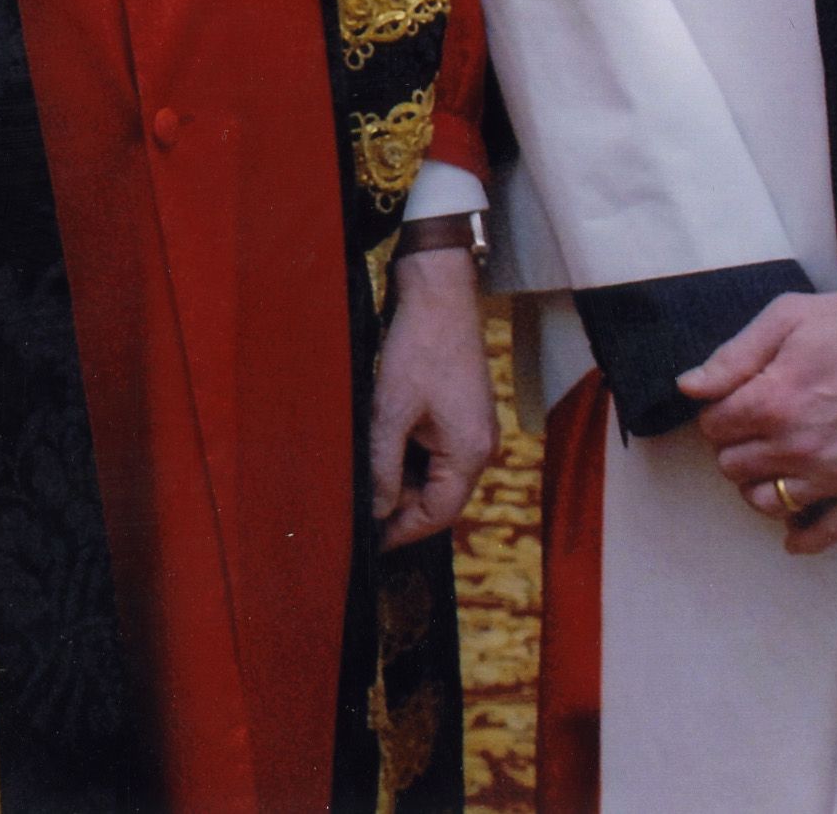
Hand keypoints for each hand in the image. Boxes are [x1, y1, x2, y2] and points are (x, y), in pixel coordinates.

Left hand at [369, 246, 499, 546]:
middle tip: (357, 504)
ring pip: (434, 474)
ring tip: (363, 469)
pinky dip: (407, 454)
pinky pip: (436, 451)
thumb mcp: (391, 411)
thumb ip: (383, 466)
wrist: (440, 293)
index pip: (438, 514)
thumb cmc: (419, 347)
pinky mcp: (462, 413)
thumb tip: (375, 510)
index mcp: (470, 453)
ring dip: (400, 477)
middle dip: (398, 504)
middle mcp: (479, 447)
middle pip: (438, 497)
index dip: (402, 531)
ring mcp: (473, 430)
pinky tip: (380, 442)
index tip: (371, 543)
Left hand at [676, 292, 836, 553]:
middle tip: (751, 435)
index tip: (733, 407)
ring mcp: (835, 475)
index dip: (719, 415)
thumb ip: (734, 356)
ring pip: (768, 502)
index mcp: (772, 400)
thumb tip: (689, 387)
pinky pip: (828, 533)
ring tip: (770, 469)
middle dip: (735, 449)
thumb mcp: (789, 318)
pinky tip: (793, 534)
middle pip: (734, 467)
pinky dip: (805, 538)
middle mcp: (797, 446)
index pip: (713, 428)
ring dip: (760, 487)